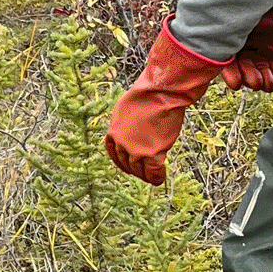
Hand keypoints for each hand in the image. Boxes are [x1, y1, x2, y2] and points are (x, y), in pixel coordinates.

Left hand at [105, 19, 226, 185]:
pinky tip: (160, 179)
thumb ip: (126, 122)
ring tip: (151, 177)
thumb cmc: (147, 95)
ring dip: (145, 175)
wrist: (159, 93)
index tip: (126, 164)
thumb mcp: (126, 108)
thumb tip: (133, 128)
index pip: (112, 152)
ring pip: (139, 171)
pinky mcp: (153, 154)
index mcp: (113, 131)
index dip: (120, 160)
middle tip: (142, 172)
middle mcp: (122, 143)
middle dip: (133, 169)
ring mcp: (136, 150)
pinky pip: (154, 173)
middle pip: (125, 164)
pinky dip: (157, 178)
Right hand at [220, 8, 272, 92]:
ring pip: (260, 73)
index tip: (236, 84)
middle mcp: (241, 47)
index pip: (226, 63)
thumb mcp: (232, 16)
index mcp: (226, 40)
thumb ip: (222, 30)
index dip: (231, 75)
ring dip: (264, 81)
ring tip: (266, 82)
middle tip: (254, 82)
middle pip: (244, 70)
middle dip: (249, 78)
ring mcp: (259, 50)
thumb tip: (208, 46)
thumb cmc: (244, 1)